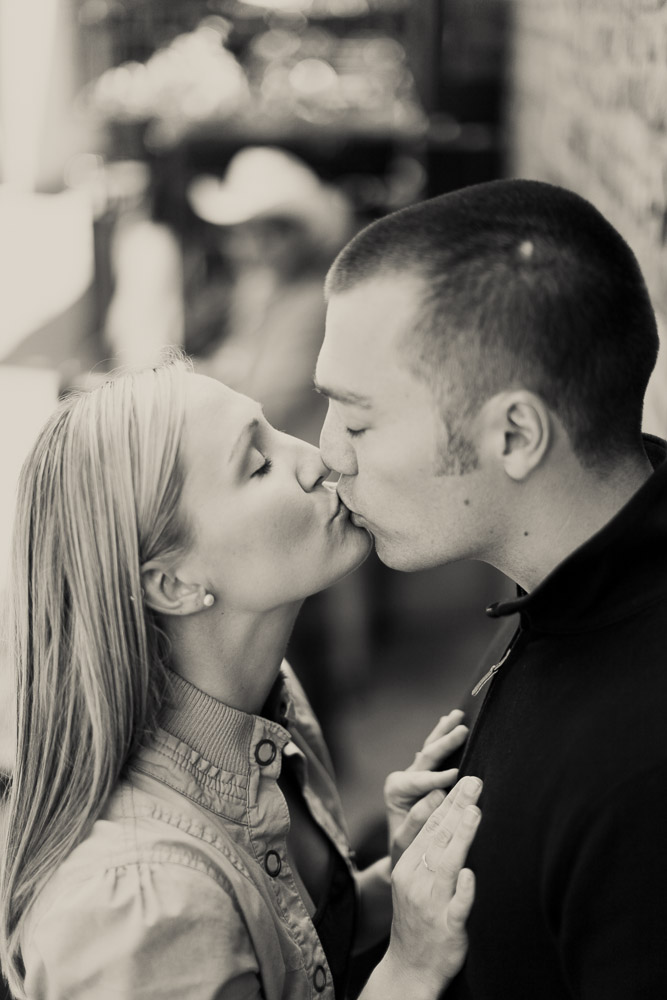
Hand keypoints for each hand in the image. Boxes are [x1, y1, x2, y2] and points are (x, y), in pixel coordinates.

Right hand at [383, 776, 481, 997]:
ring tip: (475, 811)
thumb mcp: (412, 882)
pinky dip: (463, 891)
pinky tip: (470, 874)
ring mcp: (431, 905)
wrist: (409, 969)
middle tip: (474, 781)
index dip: (444, 803)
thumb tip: (447, 816)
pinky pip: (456, 908)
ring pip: (447, 865)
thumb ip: (426, 852)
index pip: (427, 828)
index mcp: (406, 868)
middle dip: (457, 807)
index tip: (459, 778)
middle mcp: (415, 882)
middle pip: (438, 838)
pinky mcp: (447, 928)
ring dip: (461, 836)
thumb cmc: (417, 919)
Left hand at [385, 710, 467, 865]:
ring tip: (457, 715)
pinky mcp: (423, 775)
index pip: (420, 781)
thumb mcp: (406, 840)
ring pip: (430, 748)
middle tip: (463, 730)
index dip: (437, 779)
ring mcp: (413, 774)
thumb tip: (438, 795)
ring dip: (444, 731)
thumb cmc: (406, 851)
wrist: (402, 856)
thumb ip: (417, 819)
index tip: (457, 776)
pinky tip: (448, 721)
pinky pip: (434, 752)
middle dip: (444, 743)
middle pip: (427, 756)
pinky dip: (442, 736)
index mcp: (396, 790)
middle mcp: (403, 777)